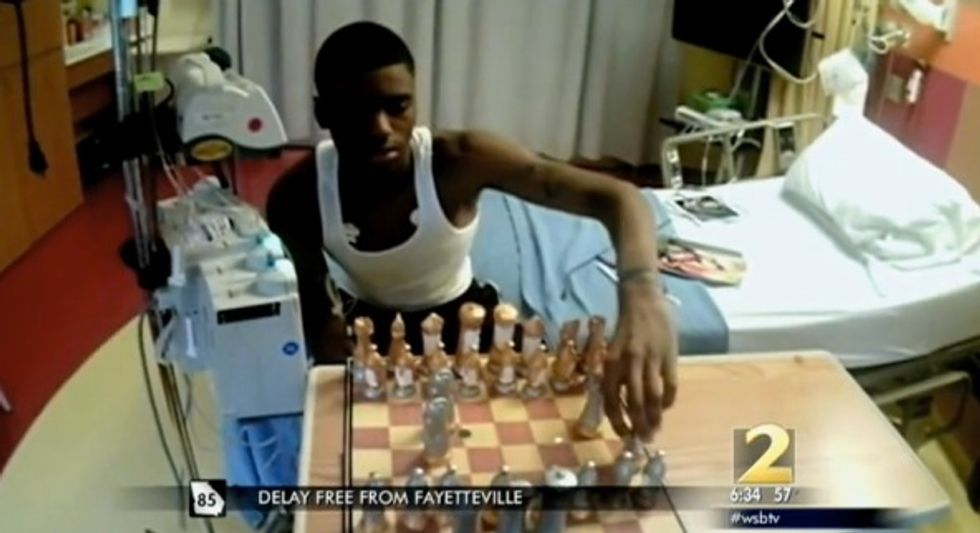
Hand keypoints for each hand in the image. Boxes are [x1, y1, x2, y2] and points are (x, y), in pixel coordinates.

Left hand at [602, 280, 678, 441]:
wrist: (642, 298)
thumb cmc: (626, 326)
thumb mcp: (613, 350)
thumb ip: (616, 373)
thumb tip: (620, 402)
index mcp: (611, 362)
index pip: (611, 399)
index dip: (617, 420)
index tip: (623, 433)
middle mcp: (629, 362)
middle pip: (633, 402)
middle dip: (638, 424)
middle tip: (643, 439)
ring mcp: (650, 359)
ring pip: (652, 397)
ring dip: (654, 417)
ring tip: (655, 430)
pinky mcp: (668, 355)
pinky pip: (670, 384)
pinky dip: (668, 400)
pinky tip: (666, 407)